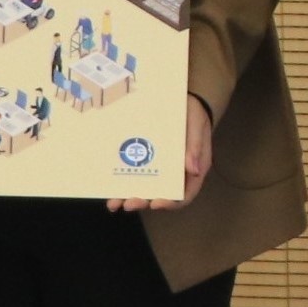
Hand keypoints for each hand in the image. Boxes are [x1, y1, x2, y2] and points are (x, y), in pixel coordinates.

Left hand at [110, 95, 213, 212]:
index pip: (183, 196)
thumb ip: (195, 147)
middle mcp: (175, 176)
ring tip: (114, 203)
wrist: (184, 103)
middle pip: (160, 196)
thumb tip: (193, 170)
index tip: (155, 203)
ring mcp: (159, 170)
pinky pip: (135, 174)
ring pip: (145, 189)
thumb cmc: (194, 116)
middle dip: (143, 202)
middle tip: (128, 203)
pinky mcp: (147, 160)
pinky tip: (110, 188)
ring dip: (130, 198)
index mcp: (191, 172)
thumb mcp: (197, 127)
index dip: (170, 203)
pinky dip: (123, 182)